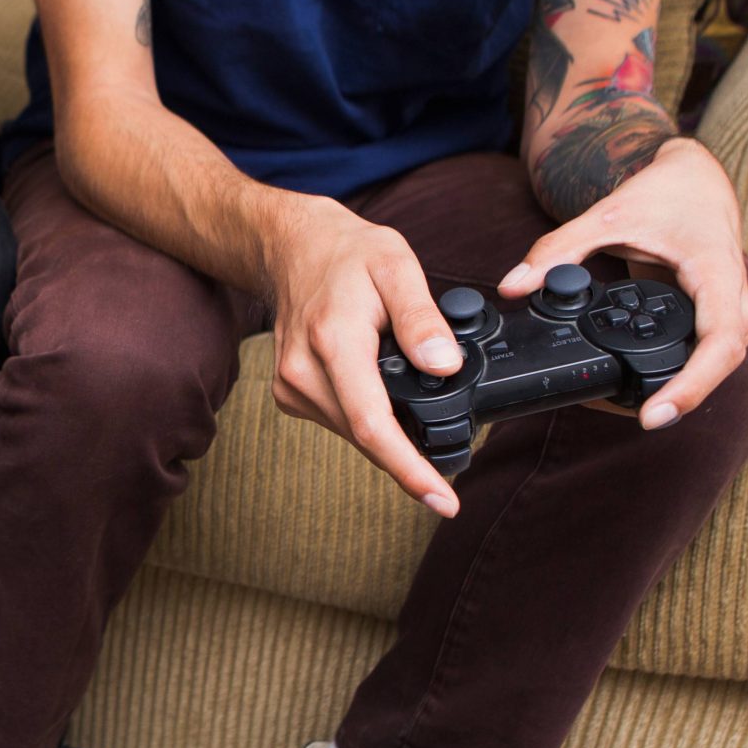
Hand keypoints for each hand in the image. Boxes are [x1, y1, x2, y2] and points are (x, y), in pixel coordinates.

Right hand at [262, 197, 462, 517]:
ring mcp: (292, 386)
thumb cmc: (348, 254)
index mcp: (333, 342)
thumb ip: (422, 317)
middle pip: (366, 438)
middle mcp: (303, 372)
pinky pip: (342, 422)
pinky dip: (371, 419)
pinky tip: (384, 392)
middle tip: (456, 452)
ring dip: (392, 435)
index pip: (373, 425)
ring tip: (419, 405)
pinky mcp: (290, 393)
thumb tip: (446, 367)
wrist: (292, 247)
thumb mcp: (396, 266)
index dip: (410, 470)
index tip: (444, 501)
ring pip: (354, 434)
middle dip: (412, 456)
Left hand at [498, 136, 747, 429]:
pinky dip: (680, 375)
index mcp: (718, 273)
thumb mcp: (609, 215)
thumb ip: (559, 249)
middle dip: (682, 398)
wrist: (696, 177)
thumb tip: (515, 285)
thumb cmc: (665, 191)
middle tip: (634, 419)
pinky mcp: (715, 318)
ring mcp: (730, 311)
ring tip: (633, 411)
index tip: (655, 415)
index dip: (691, 386)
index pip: (720, 344)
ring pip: (718, 366)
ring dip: (682, 391)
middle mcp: (734, 299)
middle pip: (722, 366)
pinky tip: (642, 389)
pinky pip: (706, 356)